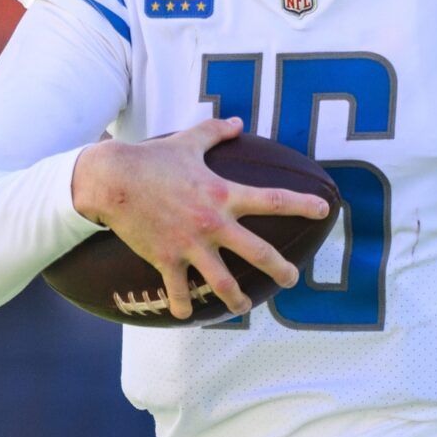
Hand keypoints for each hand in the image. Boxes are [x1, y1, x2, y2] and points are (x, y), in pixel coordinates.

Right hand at [70, 116, 330, 319]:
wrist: (112, 179)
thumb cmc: (152, 158)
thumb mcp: (189, 140)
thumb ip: (216, 132)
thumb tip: (238, 122)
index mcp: (224, 193)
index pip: (272, 200)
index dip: (301, 204)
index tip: (324, 211)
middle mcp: (213, 223)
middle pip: (258, 252)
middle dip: (281, 269)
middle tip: (293, 279)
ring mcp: (190, 244)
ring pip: (223, 281)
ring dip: (237, 299)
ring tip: (246, 308)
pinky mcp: (166, 259)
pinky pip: (178, 290)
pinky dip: (183, 304)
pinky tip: (187, 314)